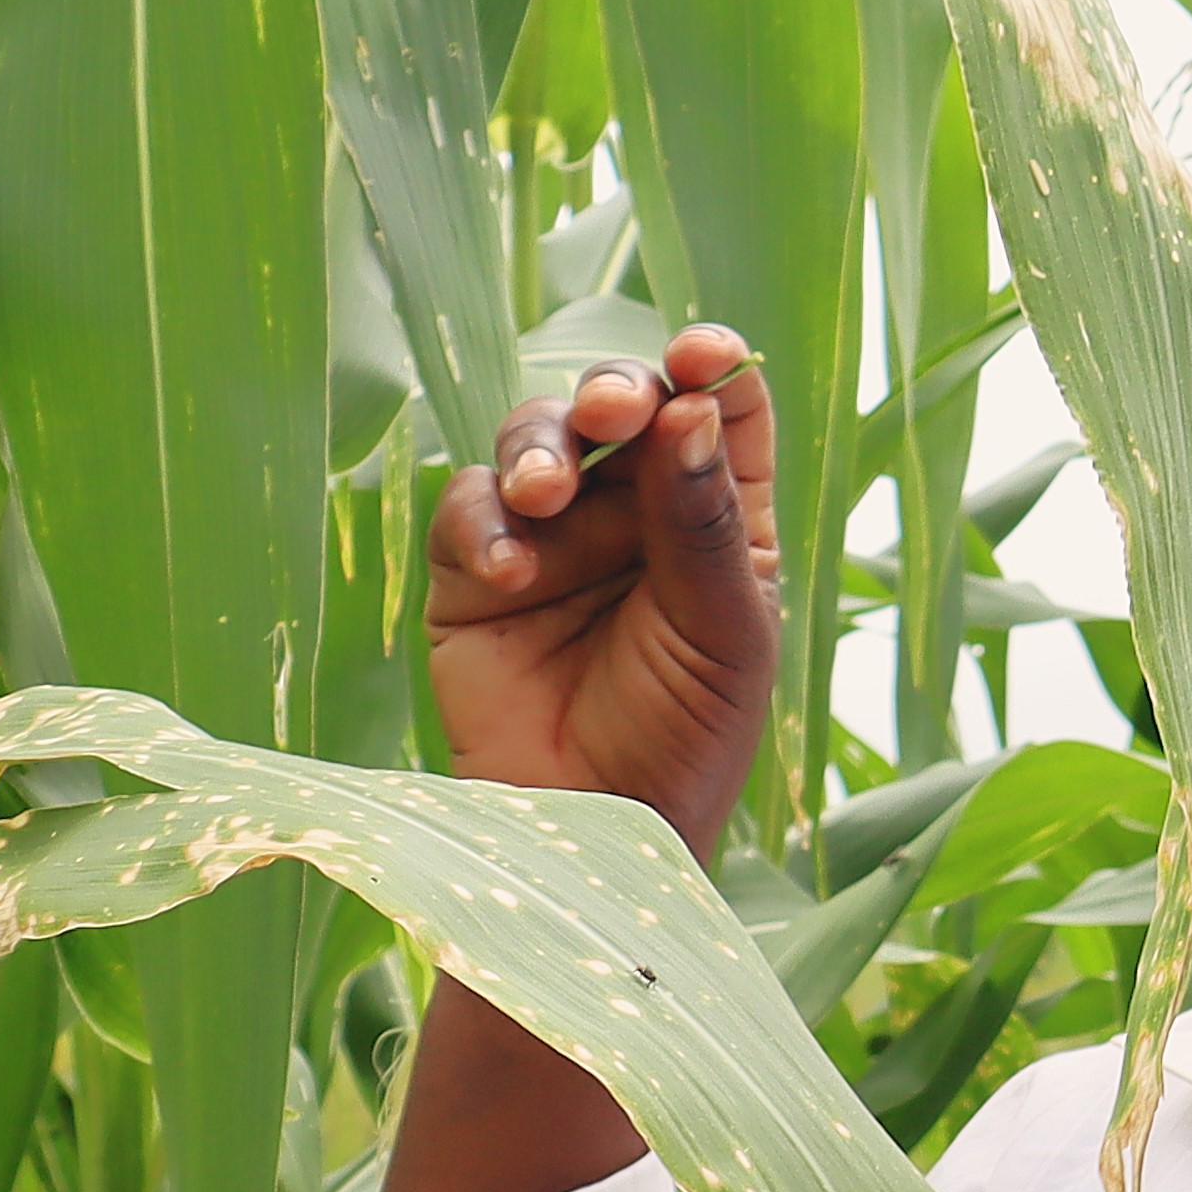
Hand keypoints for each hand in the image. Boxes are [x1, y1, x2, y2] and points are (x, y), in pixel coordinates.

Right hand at [432, 328, 782, 855]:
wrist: (594, 835)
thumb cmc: (685, 737)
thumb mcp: (722, 632)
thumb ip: (703, 521)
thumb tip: (691, 407)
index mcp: (719, 513)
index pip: (720, 408)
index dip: (708, 368)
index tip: (699, 355)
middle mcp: (636, 509)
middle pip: (620, 405)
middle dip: (613, 393)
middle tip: (613, 410)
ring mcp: (552, 535)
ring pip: (536, 438)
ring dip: (540, 450)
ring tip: (545, 495)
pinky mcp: (474, 572)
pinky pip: (469, 510)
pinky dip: (484, 525)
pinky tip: (509, 571)